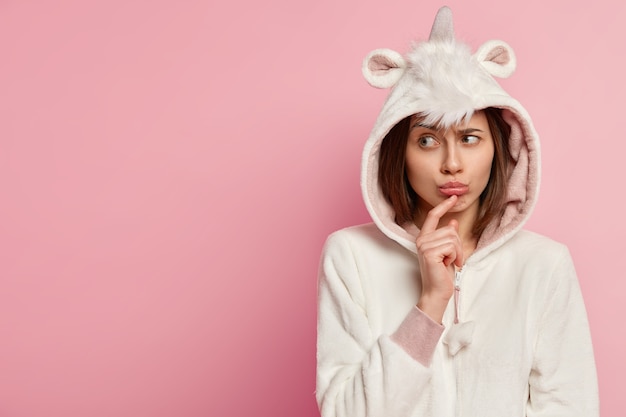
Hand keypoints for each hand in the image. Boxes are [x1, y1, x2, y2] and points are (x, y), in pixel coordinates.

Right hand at [415, 195, 462, 322]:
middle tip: (454, 260)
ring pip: (452, 238)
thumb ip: (448, 237)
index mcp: (424, 238)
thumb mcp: (448, 252)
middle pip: (449, 230)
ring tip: (451, 263)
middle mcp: (421, 240)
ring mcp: (424, 246)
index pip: (433, 216)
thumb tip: (453, 222)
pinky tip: (448, 265)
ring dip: (458, 252)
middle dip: (458, 246)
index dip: (444, 206)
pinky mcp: (429, 253)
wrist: (437, 292)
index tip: (453, 197)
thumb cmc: (442, 274)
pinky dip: (455, 257)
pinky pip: (451, 247)